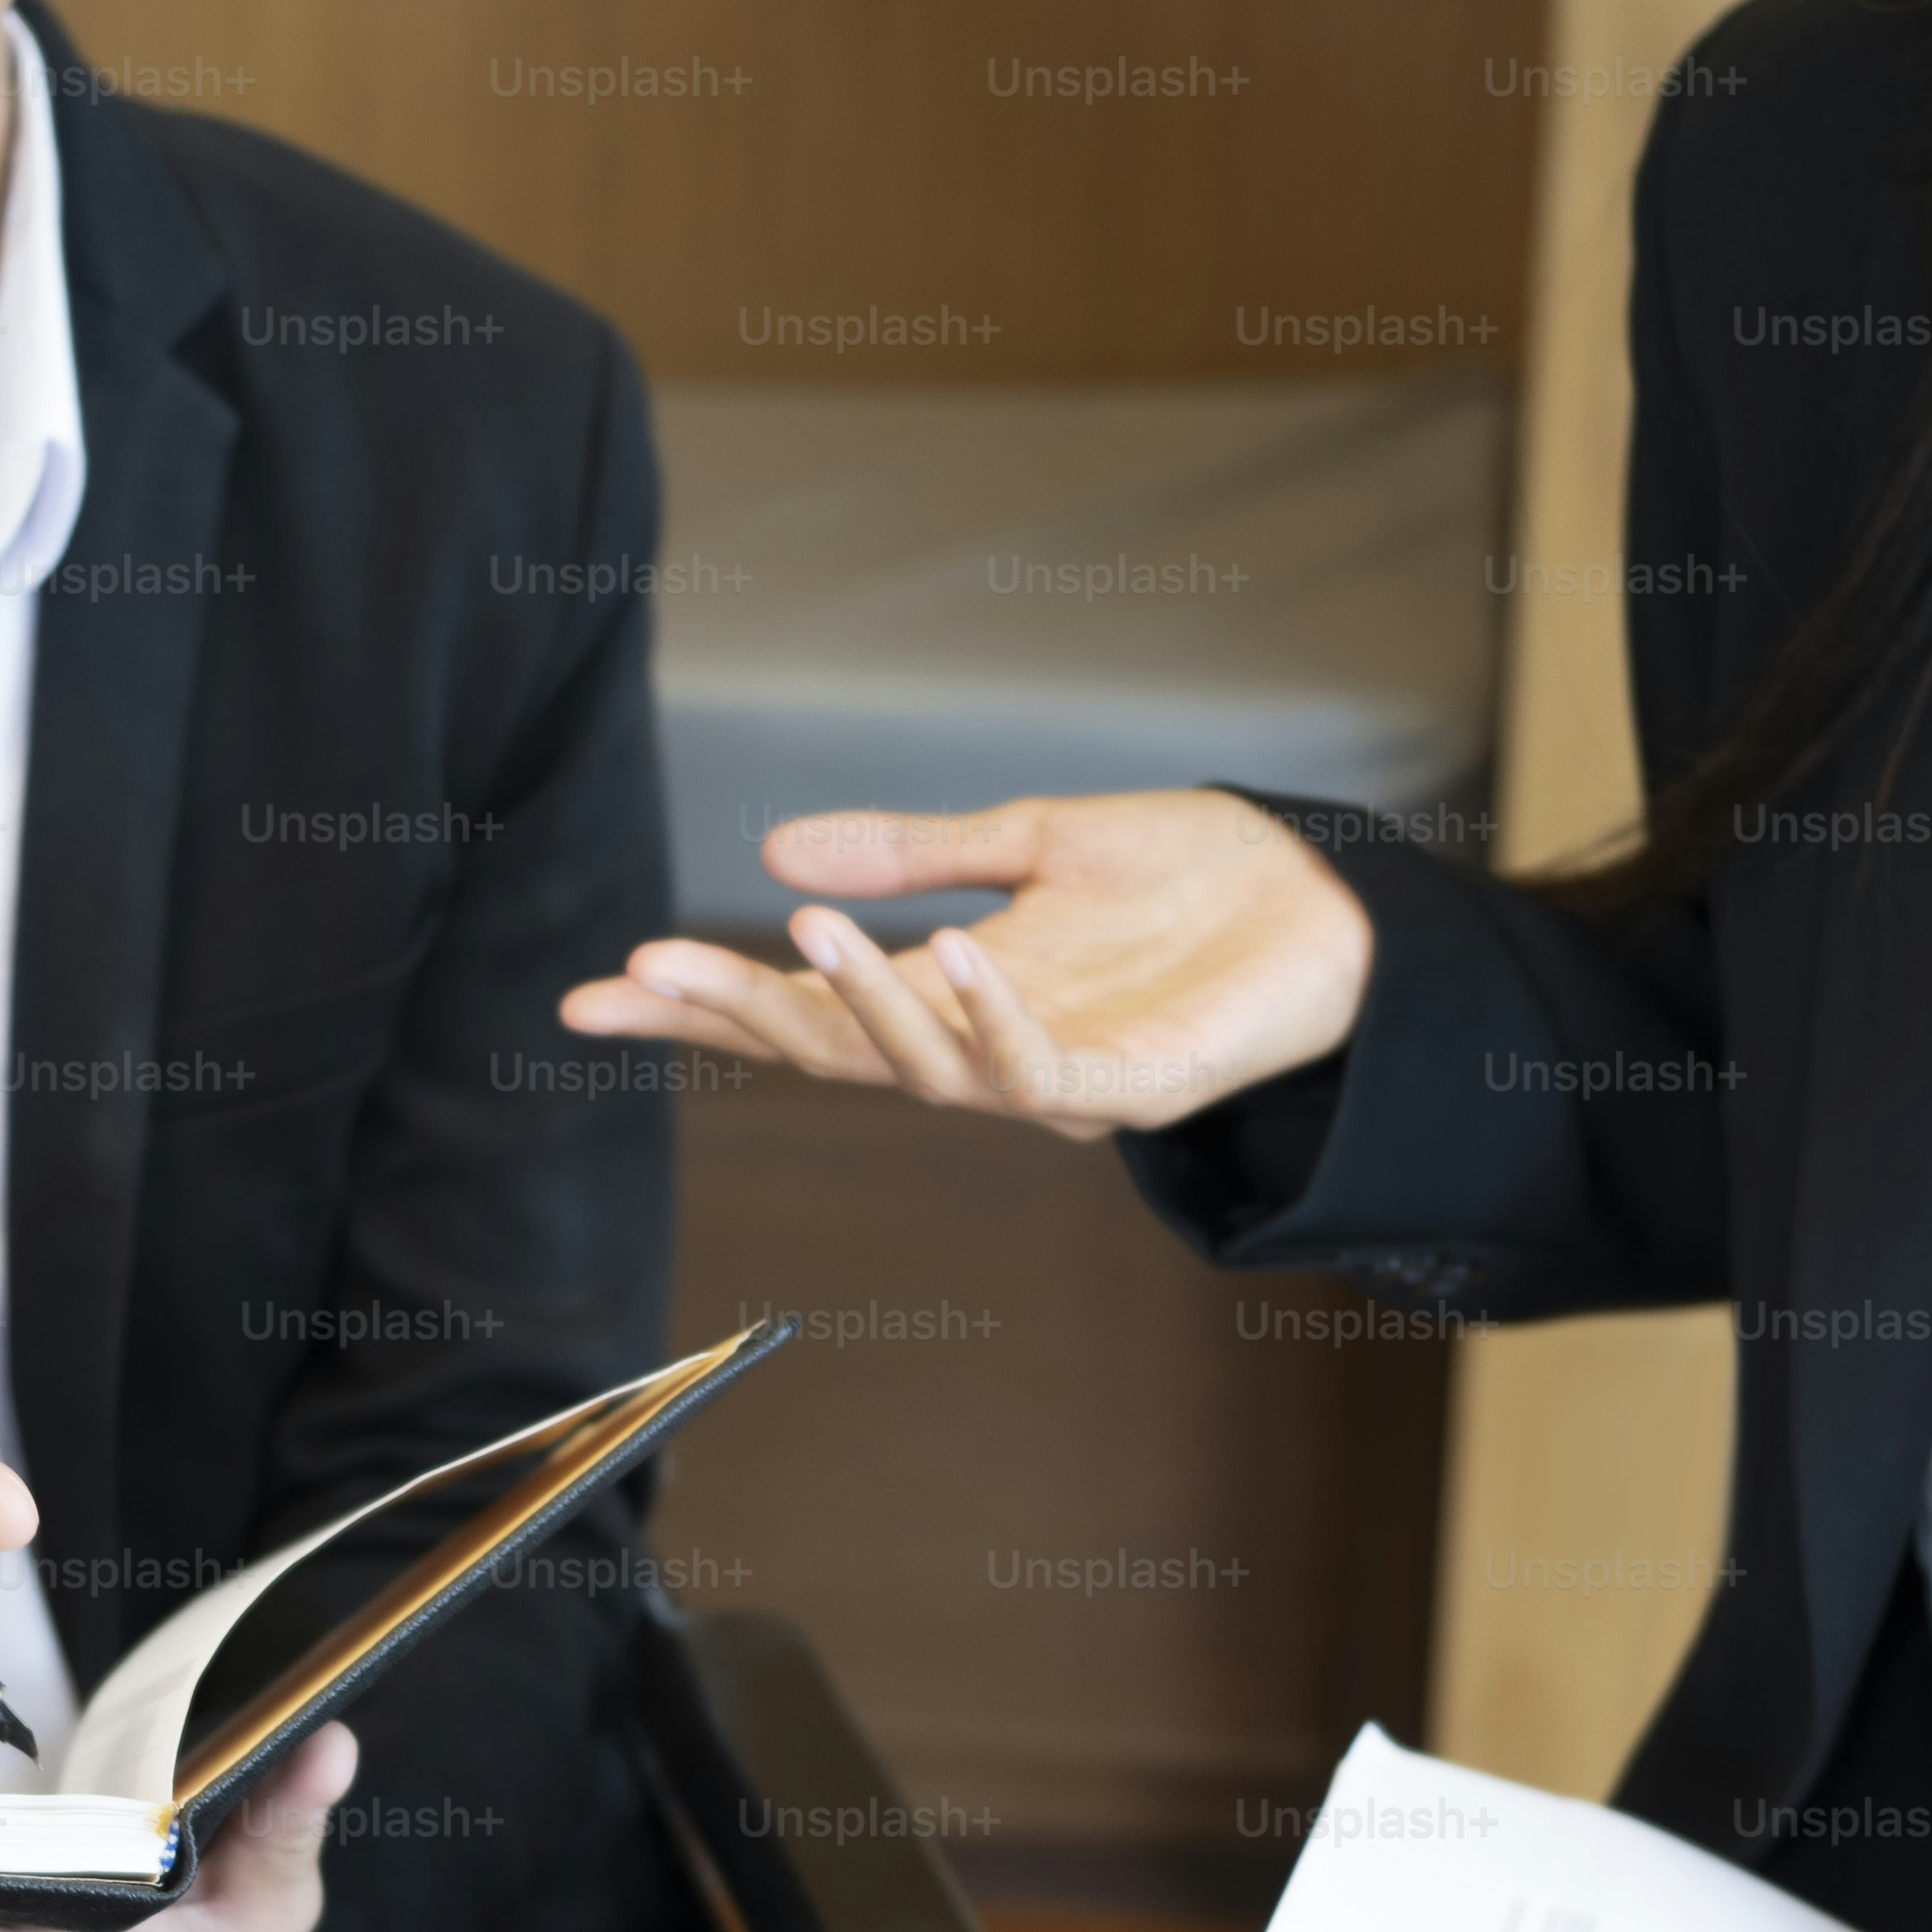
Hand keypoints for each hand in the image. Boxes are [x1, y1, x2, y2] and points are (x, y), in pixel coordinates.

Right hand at [553, 787, 1376, 1138]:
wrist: (1337, 901)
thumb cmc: (1200, 879)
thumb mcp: (1030, 841)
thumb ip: (913, 854)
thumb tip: (776, 856)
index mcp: (950, 997)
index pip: (800, 1011)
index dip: (701, 1006)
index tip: (594, 993)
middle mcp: (985, 1053)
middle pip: (832, 1052)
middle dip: (734, 1017)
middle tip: (642, 975)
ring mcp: (1055, 1080)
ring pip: (921, 1070)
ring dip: (854, 1007)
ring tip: (793, 933)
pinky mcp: (1132, 1089)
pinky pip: (1038, 1073)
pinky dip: (989, 1020)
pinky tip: (951, 957)